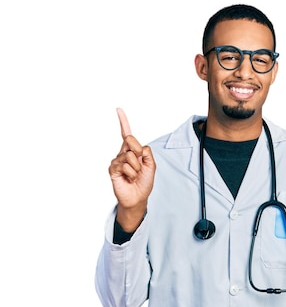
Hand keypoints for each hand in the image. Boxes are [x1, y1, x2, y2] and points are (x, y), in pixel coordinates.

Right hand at [108, 108, 155, 231]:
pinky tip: (129, 178)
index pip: (127, 134)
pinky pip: (125, 165)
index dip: (123, 121)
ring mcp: (117, 160)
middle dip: (139, 152)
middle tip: (140, 165)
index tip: (118, 109)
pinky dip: (131, 173)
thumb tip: (138, 147)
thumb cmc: (144, 182)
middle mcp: (123, 153)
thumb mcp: (151, 165)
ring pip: (130, 155)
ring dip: (137, 168)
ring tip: (135, 175)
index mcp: (133, 150)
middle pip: (130, 140)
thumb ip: (147, 153)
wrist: (138, 197)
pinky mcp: (113, 169)